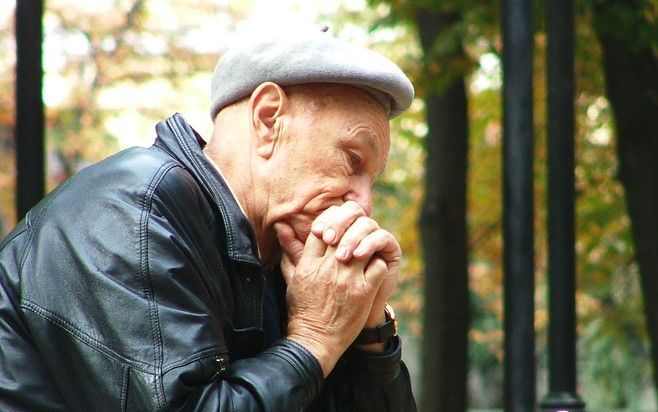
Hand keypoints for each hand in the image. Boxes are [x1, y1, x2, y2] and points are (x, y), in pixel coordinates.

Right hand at [275, 201, 400, 366]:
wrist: (315, 340)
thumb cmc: (302, 310)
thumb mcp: (291, 278)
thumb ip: (289, 251)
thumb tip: (281, 226)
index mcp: (309, 264)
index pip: (322, 228)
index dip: (331, 223)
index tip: (338, 229)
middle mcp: (327, 268)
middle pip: (344, 233)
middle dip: (351, 230)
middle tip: (357, 233)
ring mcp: (346, 279)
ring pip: (363, 246)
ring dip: (366, 247)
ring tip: (365, 253)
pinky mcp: (363, 292)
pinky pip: (378, 266)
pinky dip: (378, 265)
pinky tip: (373, 270)